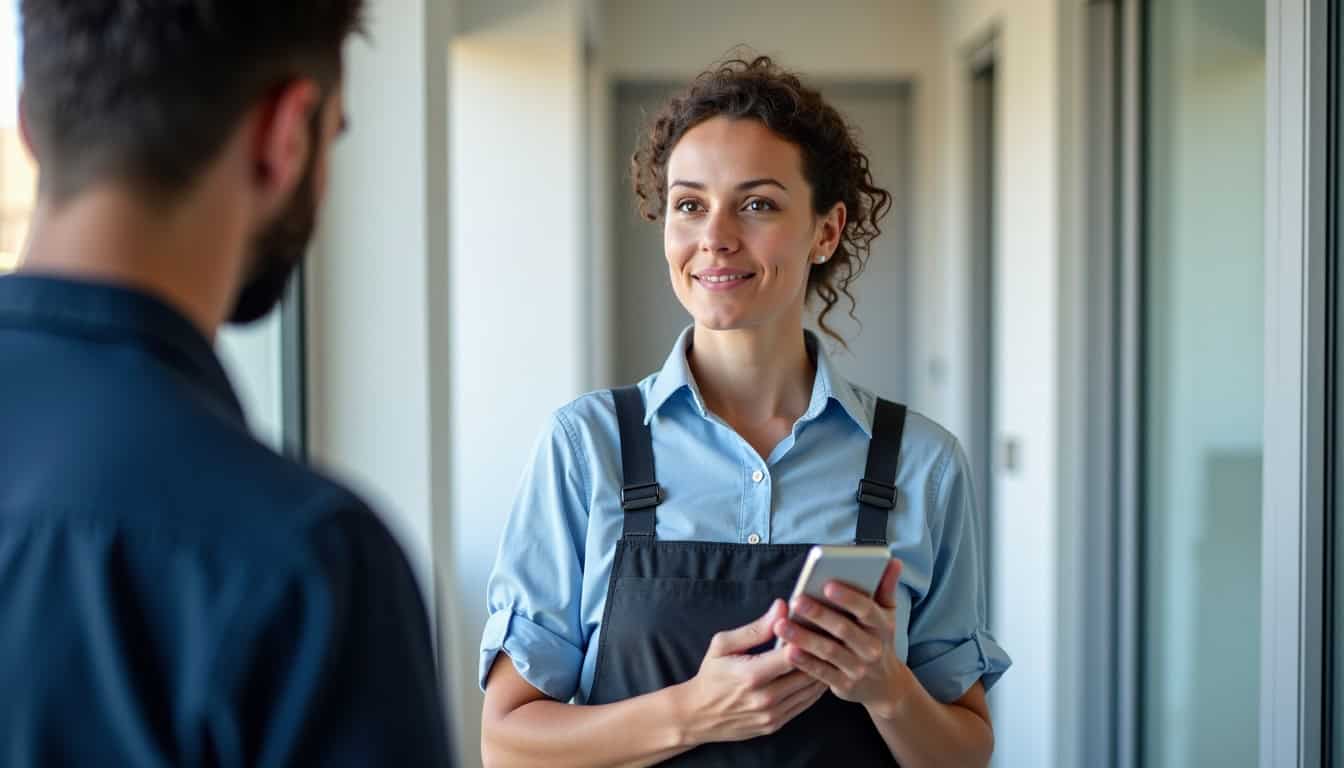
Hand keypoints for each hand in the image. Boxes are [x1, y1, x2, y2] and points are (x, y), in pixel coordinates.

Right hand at [672, 599, 828, 745]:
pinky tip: (818, 672)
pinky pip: (804, 704)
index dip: (808, 639)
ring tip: (829, 652)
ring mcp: (772, 715)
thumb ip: (756, 628)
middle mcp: (764, 698)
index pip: (792, 655)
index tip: (819, 625)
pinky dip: (814, 688)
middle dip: (821, 653)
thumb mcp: (723, 645)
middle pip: (807, 673)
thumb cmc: (711, 675)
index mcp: (751, 674)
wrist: (698, 715)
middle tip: (831, 636)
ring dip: (822, 671)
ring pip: (810, 691)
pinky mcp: (776, 725)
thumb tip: (782, 608)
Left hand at [773, 559, 912, 718]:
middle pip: (844, 629)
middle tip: (796, 600)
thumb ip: (886, 587)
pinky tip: (787, 650)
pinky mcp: (844, 685)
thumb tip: (894, 561)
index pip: (867, 610)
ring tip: (781, 625)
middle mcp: (872, 648)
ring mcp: (858, 669)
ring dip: (804, 638)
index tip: (828, 584)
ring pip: (829, 651)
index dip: (848, 598)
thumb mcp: (887, 615)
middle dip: (819, 614)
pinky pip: (821, 673)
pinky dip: (804, 662)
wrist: (885, 686)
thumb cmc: (879, 640)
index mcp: (882, 627)